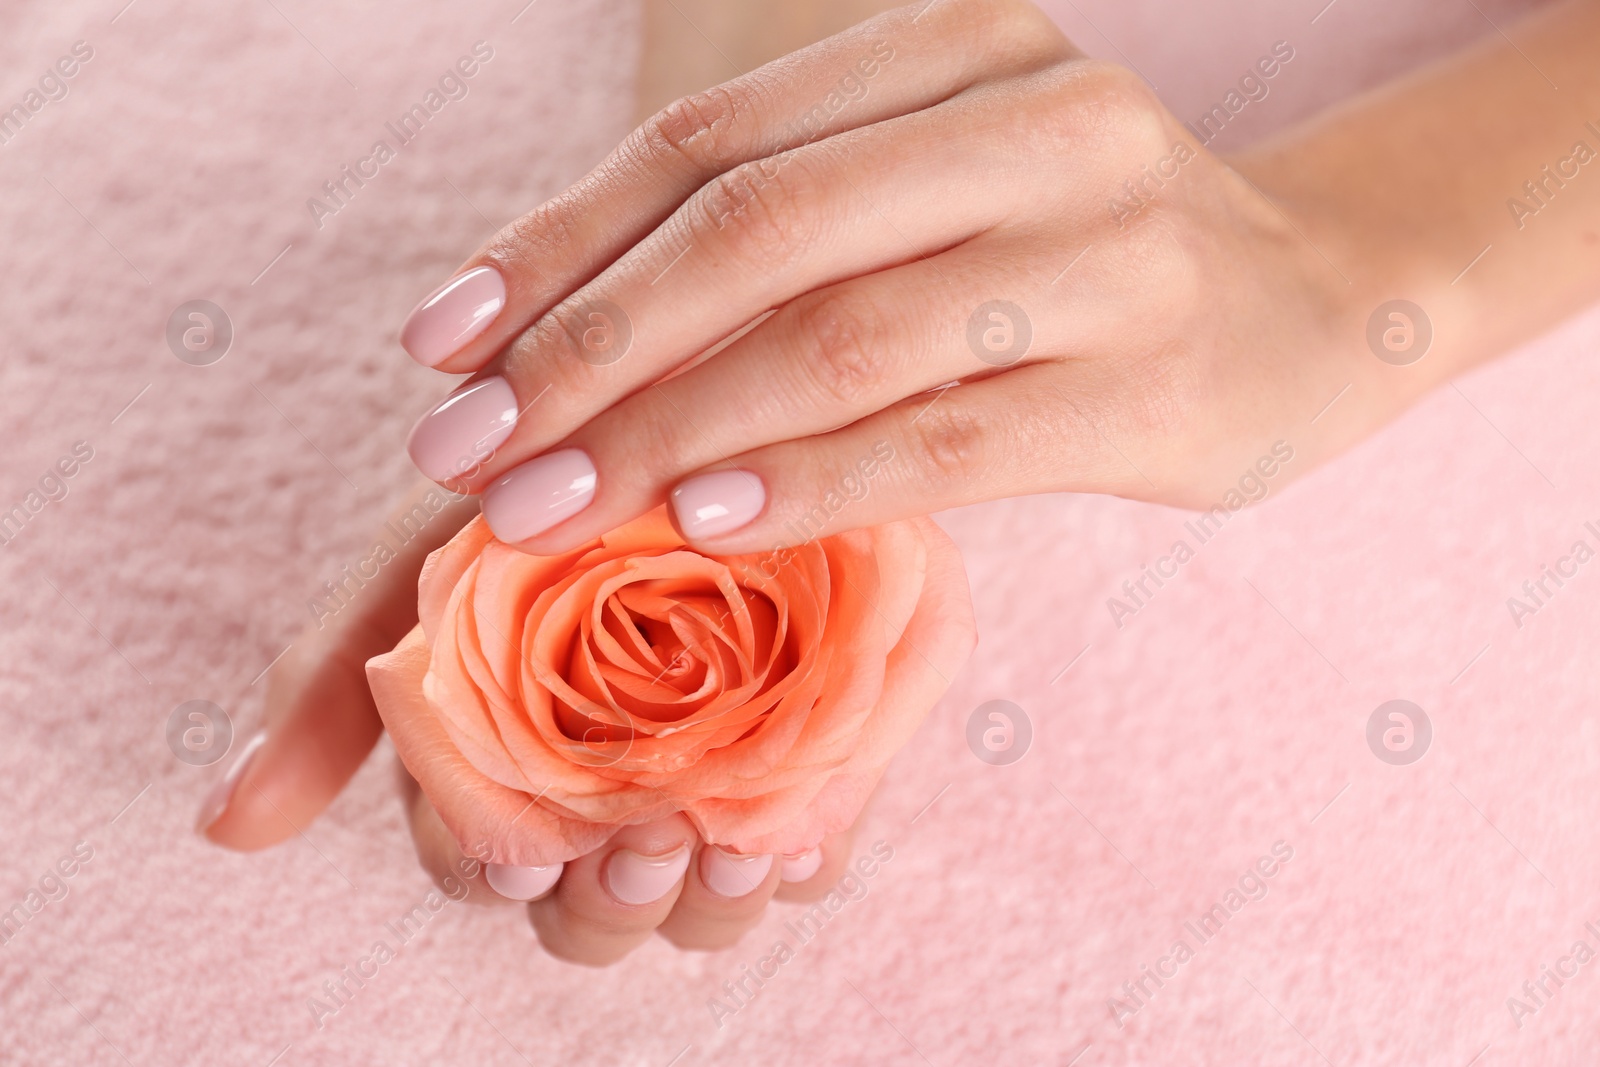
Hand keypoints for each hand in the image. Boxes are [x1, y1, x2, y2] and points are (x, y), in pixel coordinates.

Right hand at [197, 482, 857, 965]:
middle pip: (595, 914)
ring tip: (725, 853)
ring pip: (701, 909)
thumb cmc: (539, 476)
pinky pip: (812, 855)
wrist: (686, 386)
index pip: (486, 869)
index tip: (526, 849)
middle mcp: (606, 793)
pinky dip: (805, 860)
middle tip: (638, 850)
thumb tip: (223, 830)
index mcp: (505, 771)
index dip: (499, 876)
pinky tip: (807, 830)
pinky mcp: (813, 758)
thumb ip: (335, 689)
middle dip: (610, 906)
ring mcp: (712, 782)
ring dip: (707, 907)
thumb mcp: (422, 565)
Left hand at [396, 0, 1383, 558]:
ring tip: (548, 511)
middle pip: (758, 228)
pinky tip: (709, 522)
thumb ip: (781, 246)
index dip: (554, 244)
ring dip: (671, 430)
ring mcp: (1113, 246)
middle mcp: (1040, 119)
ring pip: (842, 336)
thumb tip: (552, 358)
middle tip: (469, 453)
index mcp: (961, 46)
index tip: (438, 348)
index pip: (709, 142)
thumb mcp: (937, 201)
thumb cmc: (1081, 266)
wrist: (1320, 307)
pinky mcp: (1157, 380)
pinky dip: (814, 481)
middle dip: (589, 348)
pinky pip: (949, 434)